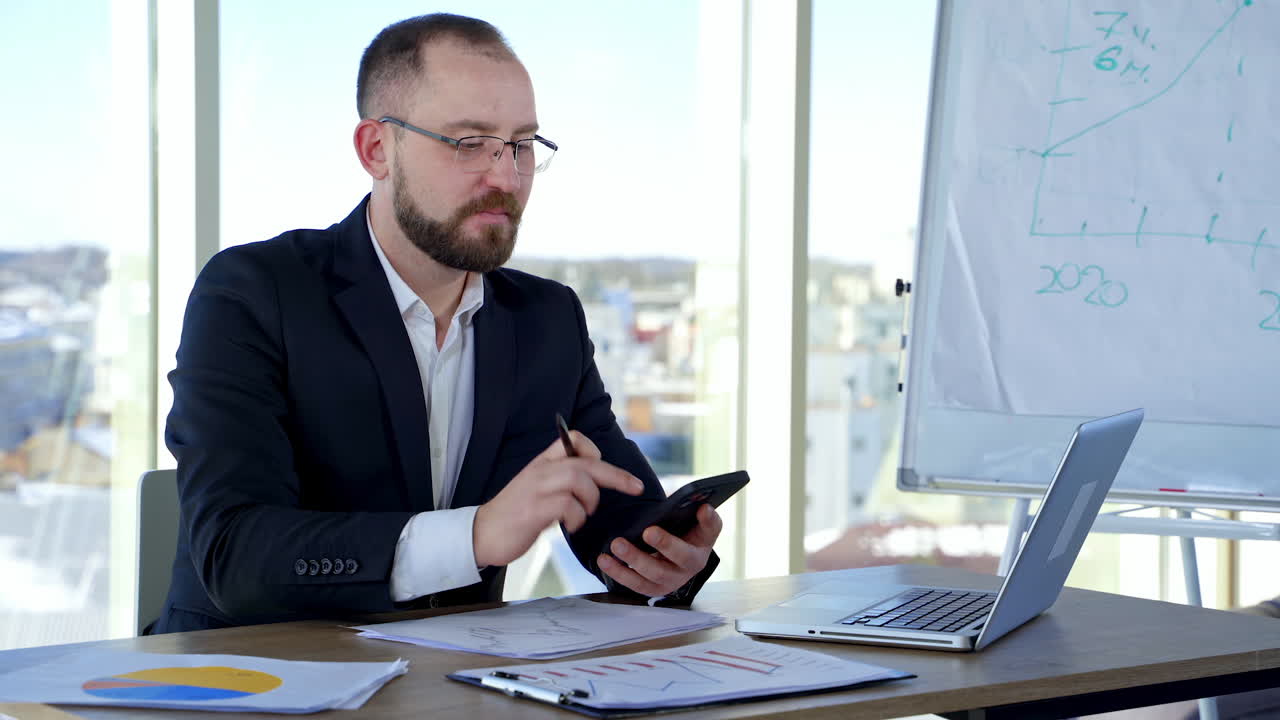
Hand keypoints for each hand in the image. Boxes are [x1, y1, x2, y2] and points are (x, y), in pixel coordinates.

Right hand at [473, 431, 643, 567]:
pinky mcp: (533, 510)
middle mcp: (540, 471)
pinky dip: (577, 517)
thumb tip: (591, 481)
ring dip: (591, 499)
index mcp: (541, 463)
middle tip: (636, 487)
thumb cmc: (513, 514)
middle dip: (617, 475)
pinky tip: (570, 525)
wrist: (481, 534)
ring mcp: (535, 489)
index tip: (606, 470)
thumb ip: (559, 480)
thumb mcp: (536, 488)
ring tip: (584, 514)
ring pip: (578, 479)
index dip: (594, 451)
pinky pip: (567, 505)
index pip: (573, 439)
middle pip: (585, 462)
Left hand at [597, 503, 721, 596]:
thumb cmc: (677, 531)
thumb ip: (684, 507)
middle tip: (648, 531)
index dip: (709, 519)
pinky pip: (636, 584)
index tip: (703, 507)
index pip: (711, 528)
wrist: (668, 556)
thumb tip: (685, 498)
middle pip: (682, 556)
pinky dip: (619, 572)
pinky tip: (605, 560)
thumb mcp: (684, 518)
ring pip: (655, 573)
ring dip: (635, 559)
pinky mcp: (655, 590)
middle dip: (665, 543)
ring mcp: (674, 579)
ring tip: (616, 544)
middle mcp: (693, 563)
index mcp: (703, 540)